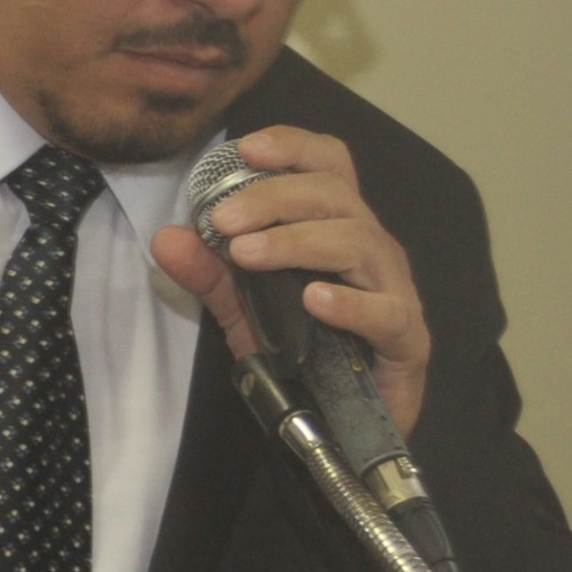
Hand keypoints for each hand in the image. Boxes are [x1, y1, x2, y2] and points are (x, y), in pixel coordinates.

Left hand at [146, 124, 430, 432]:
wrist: (346, 424)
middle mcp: (371, 247)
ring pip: (357, 242)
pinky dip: (349, 302)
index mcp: (338, 227)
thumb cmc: (306, 354)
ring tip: (247, 255)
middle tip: (224, 220)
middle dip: (275, 198)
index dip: (293, 147)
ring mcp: (393, 289)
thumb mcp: (245, 309)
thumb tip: (165, 238)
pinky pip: (385, 311)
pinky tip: (314, 300)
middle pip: (336, 196)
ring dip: (297, 242)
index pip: (328, 166)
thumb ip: (210, 273)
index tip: (245, 148)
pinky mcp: (406, 337)